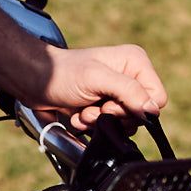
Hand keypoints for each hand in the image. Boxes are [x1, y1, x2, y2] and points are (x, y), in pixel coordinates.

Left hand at [28, 42, 166, 128]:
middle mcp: (130, 77)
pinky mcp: (104, 106)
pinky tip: (77, 114)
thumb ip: (128, 92)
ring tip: (83, 110)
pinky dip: (91, 125)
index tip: (110, 105)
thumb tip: (152, 111)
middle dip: (113, 116)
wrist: (33, 81)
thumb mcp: (97, 78)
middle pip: (140, 114)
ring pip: (124, 123)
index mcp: (136, 63)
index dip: (136, 108)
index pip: (157, 98)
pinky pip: (109, 127)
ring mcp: (117, 93)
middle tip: (93, 107)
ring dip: (100, 122)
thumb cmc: (62, 73)